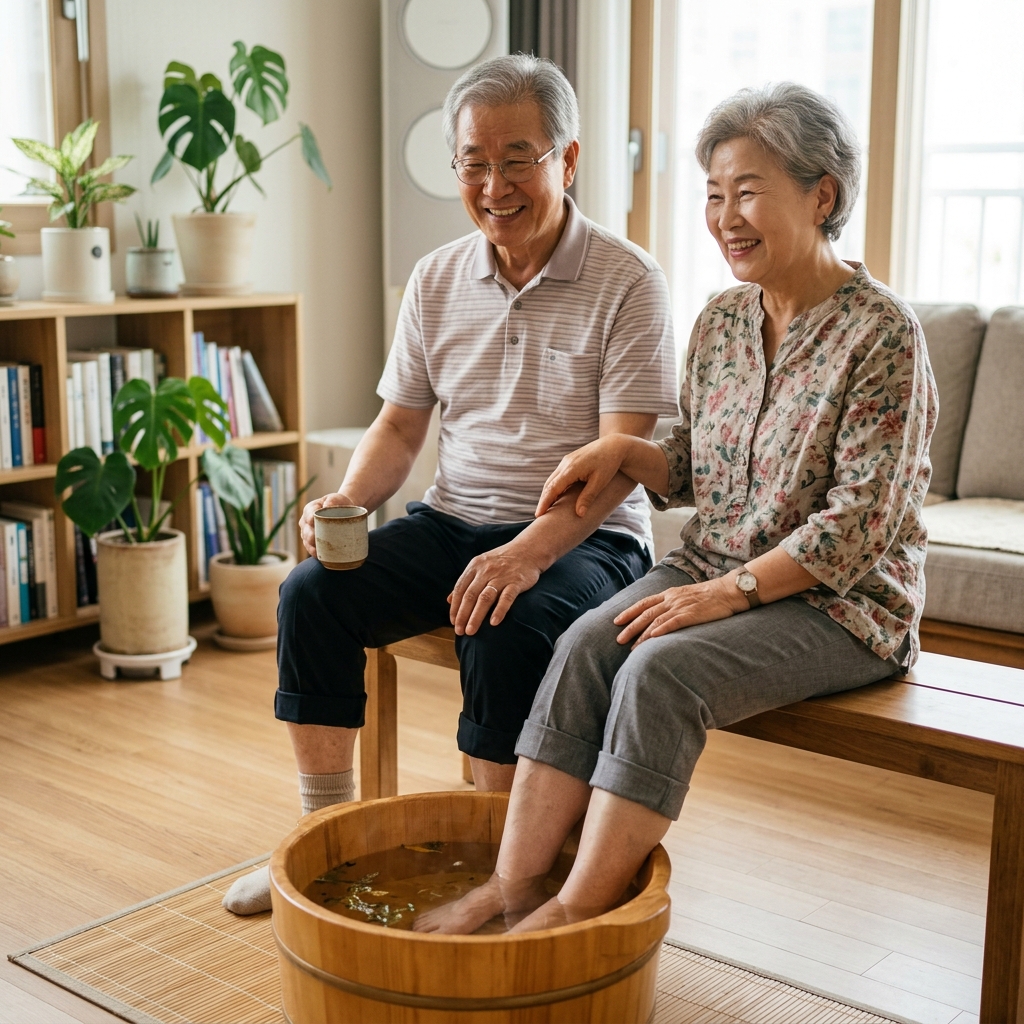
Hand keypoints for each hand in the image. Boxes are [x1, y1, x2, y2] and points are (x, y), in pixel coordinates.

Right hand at [299, 491, 357, 557]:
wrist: (344, 511)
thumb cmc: (339, 504)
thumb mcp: (337, 498)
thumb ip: (332, 501)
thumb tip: (328, 507)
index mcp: (310, 509)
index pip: (308, 514)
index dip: (310, 519)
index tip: (314, 522)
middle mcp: (306, 522)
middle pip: (306, 531)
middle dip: (311, 536)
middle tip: (319, 539)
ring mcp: (308, 533)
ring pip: (307, 542)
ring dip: (312, 547)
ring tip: (320, 551)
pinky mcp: (313, 543)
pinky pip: (312, 550)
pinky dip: (316, 554)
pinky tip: (321, 557)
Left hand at [449, 542, 544, 635]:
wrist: (528, 549)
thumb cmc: (502, 561)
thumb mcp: (481, 565)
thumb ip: (466, 582)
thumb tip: (449, 600)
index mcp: (475, 566)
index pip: (460, 589)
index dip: (455, 607)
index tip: (453, 622)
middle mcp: (486, 571)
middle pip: (470, 595)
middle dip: (462, 615)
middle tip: (459, 631)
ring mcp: (501, 576)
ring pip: (485, 598)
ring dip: (476, 616)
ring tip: (471, 631)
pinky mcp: (516, 582)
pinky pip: (506, 597)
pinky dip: (499, 610)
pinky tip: (493, 623)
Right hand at [536, 435, 629, 518]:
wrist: (614, 445)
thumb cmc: (609, 464)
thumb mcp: (599, 482)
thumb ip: (588, 497)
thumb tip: (579, 514)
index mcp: (571, 468)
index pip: (553, 488)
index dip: (545, 502)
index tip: (539, 514)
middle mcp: (565, 464)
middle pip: (549, 484)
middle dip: (543, 500)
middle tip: (539, 515)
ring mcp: (566, 461)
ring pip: (552, 480)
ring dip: (548, 493)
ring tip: (546, 508)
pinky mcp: (569, 461)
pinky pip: (558, 476)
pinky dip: (554, 487)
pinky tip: (556, 496)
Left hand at [613, 577, 742, 647]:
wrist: (728, 591)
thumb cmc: (710, 596)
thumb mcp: (686, 596)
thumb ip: (674, 603)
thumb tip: (662, 615)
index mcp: (669, 594)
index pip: (644, 603)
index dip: (629, 612)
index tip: (617, 621)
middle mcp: (671, 599)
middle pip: (645, 614)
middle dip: (630, 627)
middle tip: (618, 639)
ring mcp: (681, 606)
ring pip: (656, 621)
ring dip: (642, 635)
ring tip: (632, 647)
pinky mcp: (692, 614)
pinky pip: (673, 622)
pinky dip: (661, 630)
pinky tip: (653, 637)